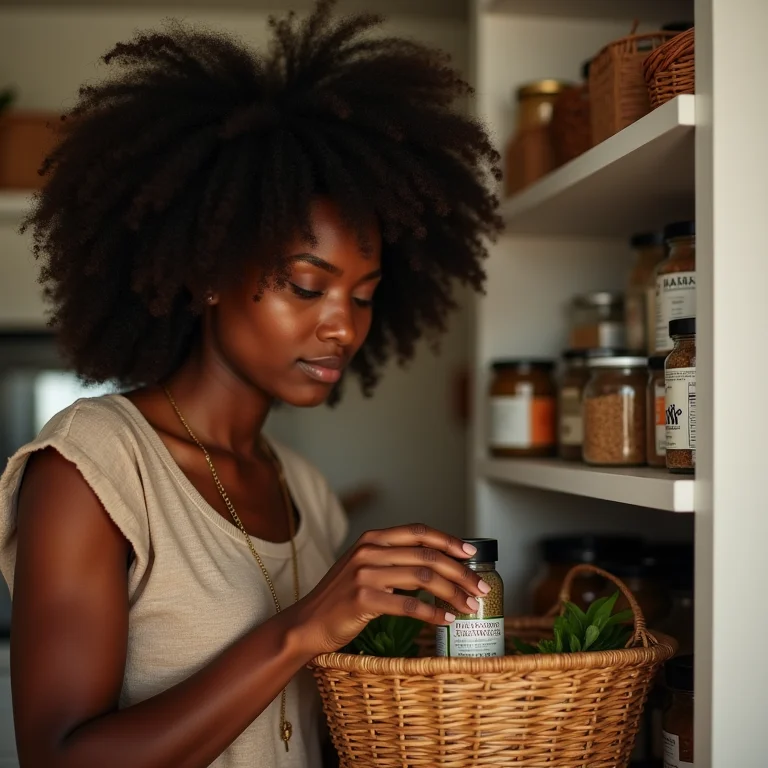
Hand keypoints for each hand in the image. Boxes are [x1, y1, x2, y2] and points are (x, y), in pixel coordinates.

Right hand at [292, 524, 489, 656]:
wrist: (307, 623)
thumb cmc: (341, 599)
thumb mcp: (364, 568)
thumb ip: (393, 561)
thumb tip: (436, 566)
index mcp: (372, 539)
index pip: (418, 532)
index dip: (449, 540)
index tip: (472, 554)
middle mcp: (369, 551)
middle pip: (427, 555)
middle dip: (460, 571)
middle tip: (481, 588)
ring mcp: (364, 574)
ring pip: (423, 577)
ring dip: (453, 592)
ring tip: (470, 606)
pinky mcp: (363, 599)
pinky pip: (408, 605)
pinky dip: (432, 612)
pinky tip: (447, 619)